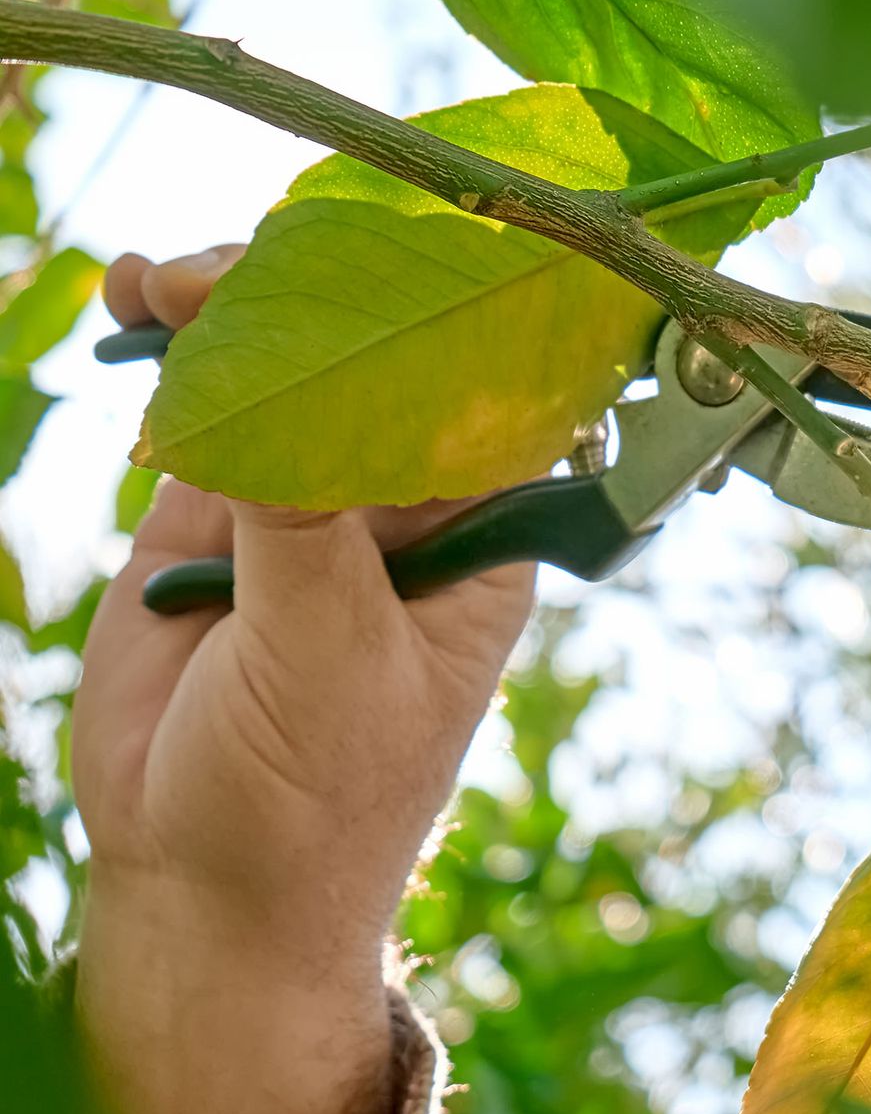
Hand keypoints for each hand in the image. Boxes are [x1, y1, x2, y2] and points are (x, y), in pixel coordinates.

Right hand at [73, 248, 536, 1113]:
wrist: (200, 885)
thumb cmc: (312, 799)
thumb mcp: (328, 661)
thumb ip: (303, 528)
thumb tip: (277, 387)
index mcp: (480, 533)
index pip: (492, 386)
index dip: (450, 302)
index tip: (392, 229)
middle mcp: (405, 500)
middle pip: (379, 352)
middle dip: (315, 291)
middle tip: (234, 266)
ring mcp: (307, 493)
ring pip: (285, 360)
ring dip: (231, 302)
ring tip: (163, 282)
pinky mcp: (214, 507)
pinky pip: (204, 401)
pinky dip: (171, 345)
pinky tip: (135, 301)